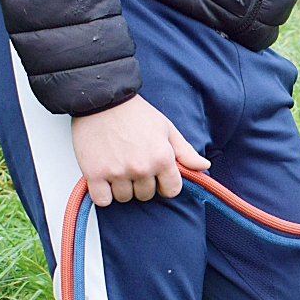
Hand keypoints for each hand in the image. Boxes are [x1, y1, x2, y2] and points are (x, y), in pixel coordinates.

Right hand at [70, 95, 207, 206]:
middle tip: (132, 165)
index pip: (171, 191)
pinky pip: (103, 200)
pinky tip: (103, 178)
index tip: (156, 177)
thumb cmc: (135, 113)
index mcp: (162, 158)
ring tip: (117, 167)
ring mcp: (117, 172)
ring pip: (124, 198)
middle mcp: (141, 168)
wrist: (102, 100)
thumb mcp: (166, 128)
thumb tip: (204, 167)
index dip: (165, 185)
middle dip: (141, 184)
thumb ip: (185, 151)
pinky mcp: (94, 174)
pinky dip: (102, 194)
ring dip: (121, 188)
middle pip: (145, 195)